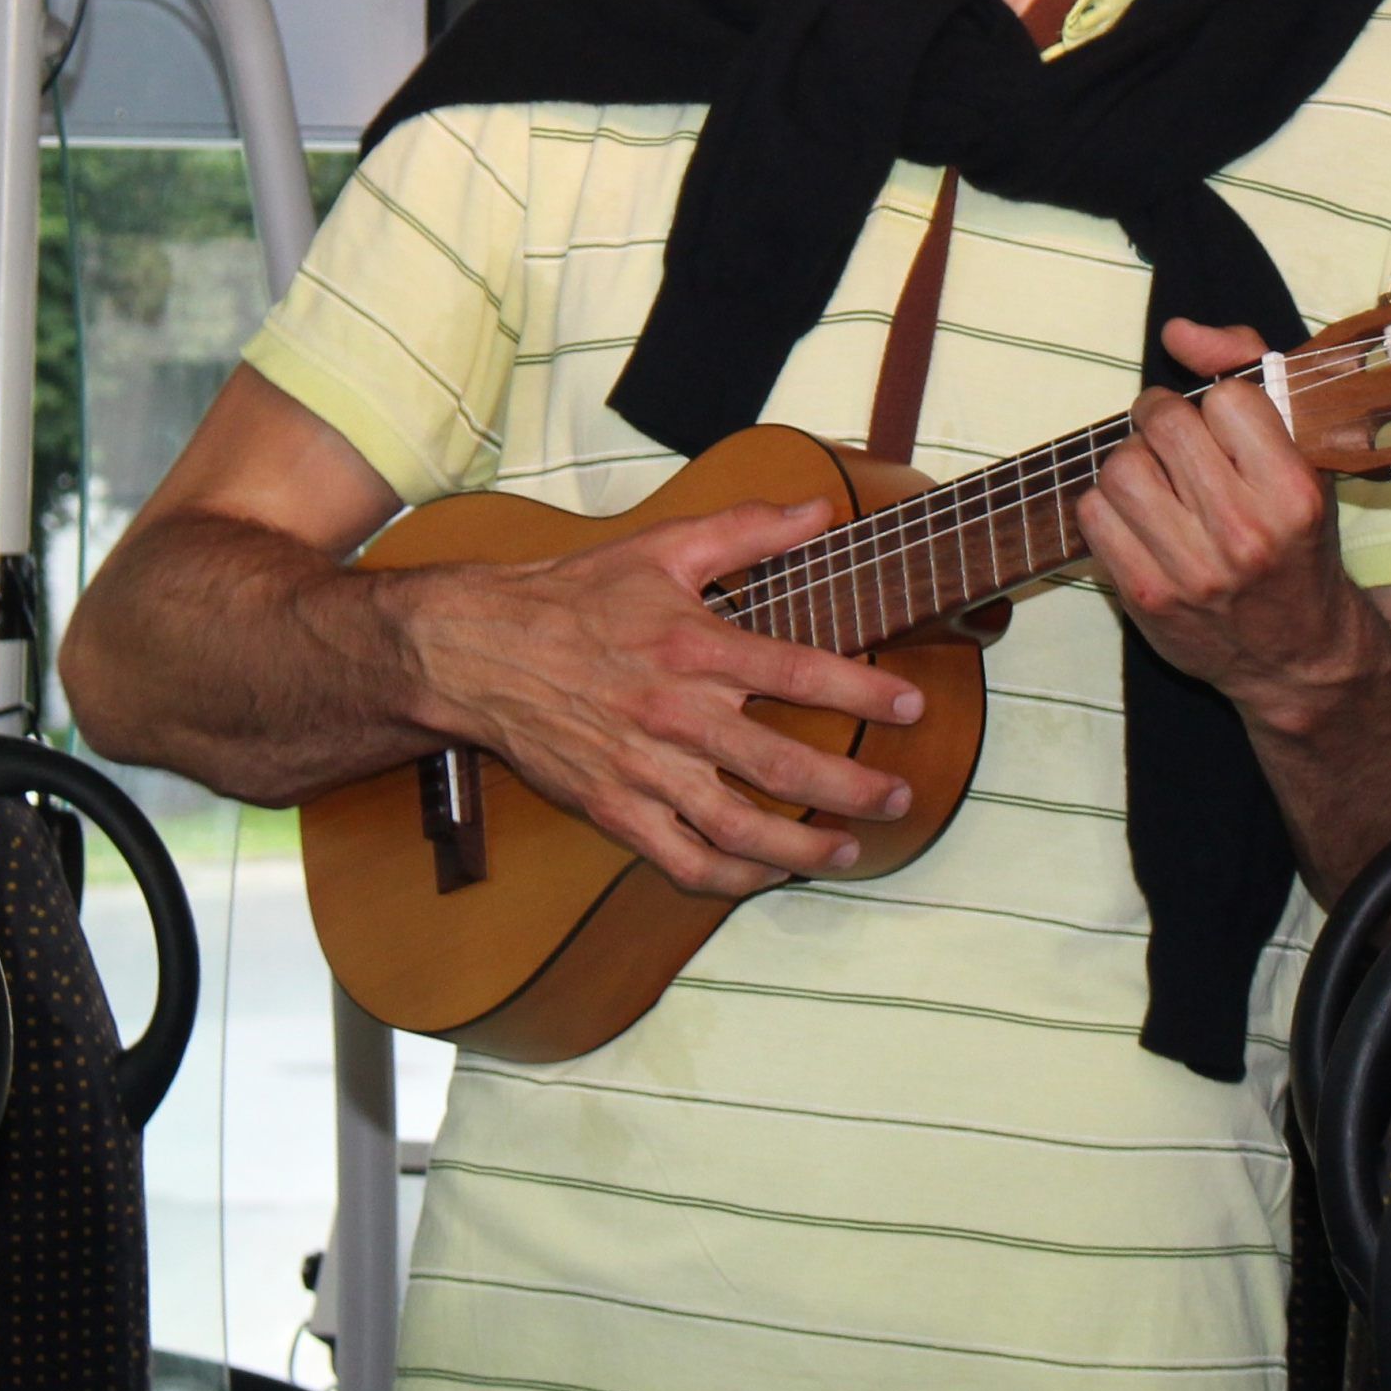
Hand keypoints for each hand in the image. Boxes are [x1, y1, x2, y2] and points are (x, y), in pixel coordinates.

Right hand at [388, 497, 925, 898]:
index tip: (911, 707)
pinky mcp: (613, 811)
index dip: (862, 693)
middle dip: (852, 789)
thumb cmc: (573, 596)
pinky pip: (682, 862)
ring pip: (739, 830)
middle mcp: (674, 714)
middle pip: (782, 766)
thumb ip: (747, 530)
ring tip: (849, 852)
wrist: (479, 650)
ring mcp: (643, 771)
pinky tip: (766, 875)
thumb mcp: (662, 547)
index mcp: (693, 646)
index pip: (799, 673)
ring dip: (803, 849)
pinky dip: (731, 880)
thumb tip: (818, 511)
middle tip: (899, 798)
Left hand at [1078, 319, 1390, 727]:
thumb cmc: (1297, 544)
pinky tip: (1140, 518)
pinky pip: (1093, 513)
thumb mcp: (1304, 457)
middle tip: (1174, 441)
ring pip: (1121, 466)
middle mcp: (1245, 533)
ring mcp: (1191, 569)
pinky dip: (1108, 505)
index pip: (1227, 397)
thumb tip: (1177, 331)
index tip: (1224, 427)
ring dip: (1132, 462)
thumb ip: (1249, 372)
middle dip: (1163, 420)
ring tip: (1157, 480)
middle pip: (1165, 424)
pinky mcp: (1146, 595)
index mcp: (1294, 492)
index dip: (1218, 403)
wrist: (1296, 655)